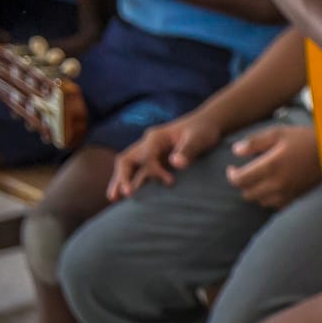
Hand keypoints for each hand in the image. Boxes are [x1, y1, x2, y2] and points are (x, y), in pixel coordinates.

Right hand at [108, 114, 224, 198]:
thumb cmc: (204, 130)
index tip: (171, 182)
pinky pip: (139, 171)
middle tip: (116, 197)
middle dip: (121, 178)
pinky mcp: (156, 159)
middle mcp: (148, 144)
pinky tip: (129, 194)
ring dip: (121, 181)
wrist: (208, 124)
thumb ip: (188, 150)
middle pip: (126, 160)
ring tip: (113, 199)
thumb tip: (176, 163)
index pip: (145, 157)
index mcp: (156, 137)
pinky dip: (132, 181)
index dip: (154, 171)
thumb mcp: (199, 139)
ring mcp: (150, 152)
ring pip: (129, 166)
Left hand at [225, 123, 321, 208]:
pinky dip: (269, 198)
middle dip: (242, 184)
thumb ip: (254, 142)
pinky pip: (275, 205)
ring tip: (258, 180)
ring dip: (255, 192)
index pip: (240, 180)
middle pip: (248, 193)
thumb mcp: (277, 133)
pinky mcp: (296, 197)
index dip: (231, 175)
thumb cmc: (303, 139)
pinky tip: (271, 188)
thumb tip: (236, 151)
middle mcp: (277, 183)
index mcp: (270, 166)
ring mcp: (287, 192)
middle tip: (244, 173)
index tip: (232, 168)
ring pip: (260, 201)